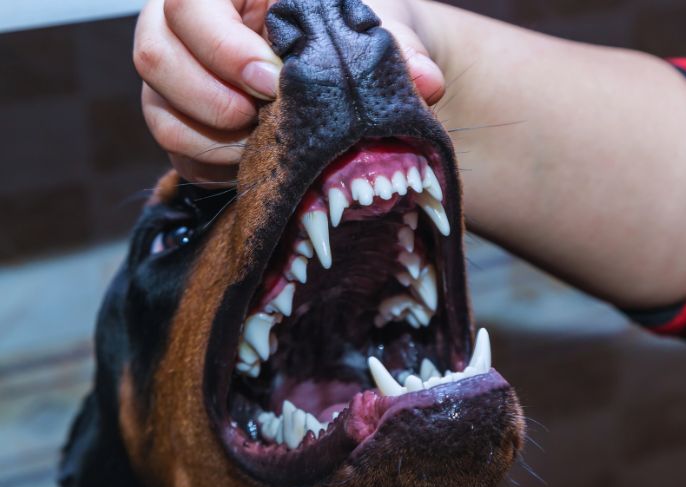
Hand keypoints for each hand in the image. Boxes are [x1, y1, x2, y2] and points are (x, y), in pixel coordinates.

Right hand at [133, 0, 444, 184]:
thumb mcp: (374, 27)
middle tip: (260, 120)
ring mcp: (179, 74)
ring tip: (261, 144)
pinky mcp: (181, 119)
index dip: (223, 46)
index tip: (273, 81)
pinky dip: (210, 165)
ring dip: (209, 138)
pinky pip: (172, 151)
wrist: (342, 62)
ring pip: (155, 108)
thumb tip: (425, 83)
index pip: (190, 2)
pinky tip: (251, 165)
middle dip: (210, 98)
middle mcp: (189, 25)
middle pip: (153, 53)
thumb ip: (396, 49)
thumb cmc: (350, 31)